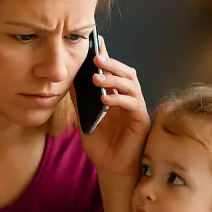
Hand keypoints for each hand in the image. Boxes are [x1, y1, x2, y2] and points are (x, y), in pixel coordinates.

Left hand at [71, 36, 150, 178]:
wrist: (110, 169)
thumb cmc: (101, 146)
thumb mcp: (84, 120)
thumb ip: (80, 102)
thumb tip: (70, 81)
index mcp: (115, 96)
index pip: (112, 72)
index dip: (106, 56)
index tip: (97, 42)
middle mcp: (128, 99)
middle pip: (125, 73)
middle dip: (112, 63)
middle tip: (96, 58)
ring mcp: (136, 108)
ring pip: (131, 85)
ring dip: (114, 79)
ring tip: (97, 77)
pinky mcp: (141, 120)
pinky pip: (133, 104)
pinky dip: (119, 99)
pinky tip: (105, 99)